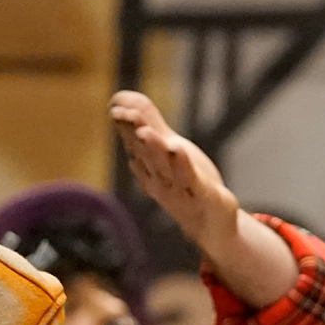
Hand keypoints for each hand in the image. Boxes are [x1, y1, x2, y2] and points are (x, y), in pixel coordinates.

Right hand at [109, 91, 237, 248]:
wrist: (210, 225)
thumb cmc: (187, 184)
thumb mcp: (167, 150)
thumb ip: (150, 123)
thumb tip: (121, 99)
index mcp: (150, 168)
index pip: (135, 144)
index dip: (125, 127)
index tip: (115, 108)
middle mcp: (160, 179)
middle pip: (146, 154)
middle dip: (134, 133)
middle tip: (123, 114)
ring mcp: (180, 189)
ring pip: (164, 167)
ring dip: (154, 149)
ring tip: (145, 132)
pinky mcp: (202, 195)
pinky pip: (190, 180)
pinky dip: (183, 166)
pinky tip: (178, 150)